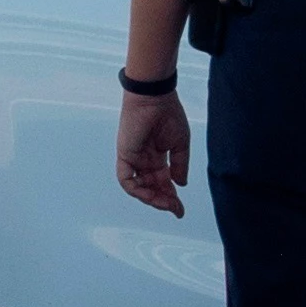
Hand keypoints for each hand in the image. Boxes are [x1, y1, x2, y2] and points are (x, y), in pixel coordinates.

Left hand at [113, 82, 191, 213]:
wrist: (155, 96)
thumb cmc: (168, 113)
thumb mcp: (180, 144)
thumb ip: (179, 165)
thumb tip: (180, 185)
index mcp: (157, 156)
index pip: (163, 182)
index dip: (171, 197)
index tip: (180, 210)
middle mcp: (144, 159)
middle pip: (152, 187)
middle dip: (164, 201)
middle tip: (175, 209)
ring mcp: (133, 158)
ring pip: (139, 187)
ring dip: (152, 198)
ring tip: (166, 203)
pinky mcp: (124, 154)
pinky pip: (126, 179)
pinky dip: (137, 190)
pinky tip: (150, 194)